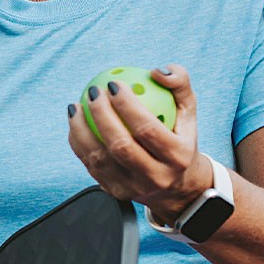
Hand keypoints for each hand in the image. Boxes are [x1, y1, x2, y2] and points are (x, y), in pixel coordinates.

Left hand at [68, 66, 212, 223]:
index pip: (147, 129)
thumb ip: (179, 83)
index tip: (113, 84)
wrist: (177, 185)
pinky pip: (90, 166)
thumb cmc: (180, 137)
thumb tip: (157, 71)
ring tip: (75, 106)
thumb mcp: (188, 110)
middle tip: (93, 92)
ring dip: (81, 130)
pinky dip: (78, 143)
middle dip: (101, 115)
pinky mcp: (115, 193)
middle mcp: (156, 177)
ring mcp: (133, 189)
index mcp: (177, 157)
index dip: (126, 105)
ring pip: (99, 159)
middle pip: (120, 145)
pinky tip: (74, 123)